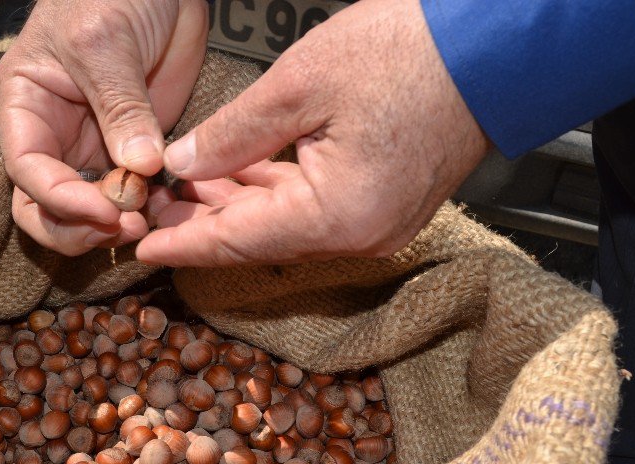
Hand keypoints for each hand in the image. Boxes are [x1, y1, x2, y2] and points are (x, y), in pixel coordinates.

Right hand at [0, 0, 208, 255]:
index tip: (105, 212)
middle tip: (124, 228)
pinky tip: (168, 208)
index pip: (28, 171)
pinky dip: (147, 211)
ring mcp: (94, 148)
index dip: (61, 201)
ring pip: (87, 211)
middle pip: (45, 207)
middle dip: (79, 228)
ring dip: (113, 227)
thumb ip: (120, 106)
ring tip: (148, 222)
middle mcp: (55, 136)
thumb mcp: (105, 42)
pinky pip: (133, 196)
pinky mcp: (134, 152)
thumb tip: (137, 167)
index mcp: (27, 106)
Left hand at [135, 0, 489, 266]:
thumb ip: (231, 135)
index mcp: (337, 215)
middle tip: (152, 207)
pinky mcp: (386, 205)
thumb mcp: (298, 85)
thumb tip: (183, 165)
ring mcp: (378, 224)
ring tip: (184, 187)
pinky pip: (314, 210)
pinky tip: (236, 174)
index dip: (186, 244)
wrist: (490, 44)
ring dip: (236, 206)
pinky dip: (273, 193)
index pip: (239, 241)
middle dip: (204, 222)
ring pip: (286, 224)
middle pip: (261, 238)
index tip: (145, 248)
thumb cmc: (407, 53)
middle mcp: (360, 235)